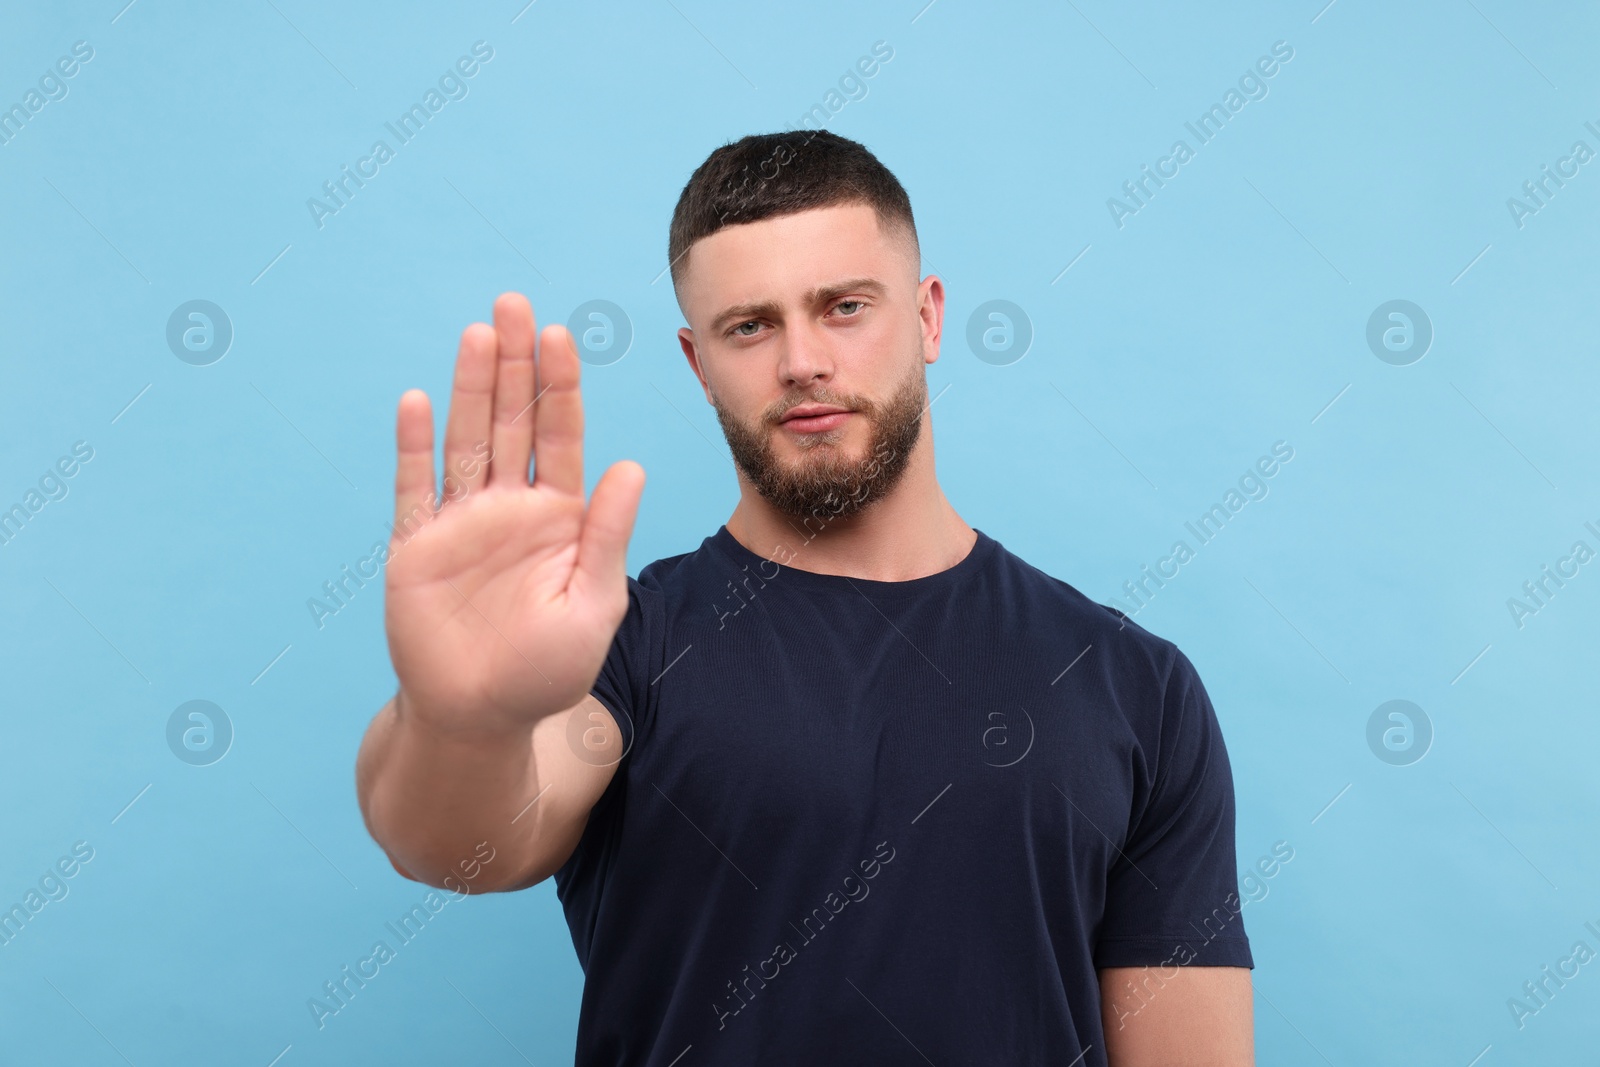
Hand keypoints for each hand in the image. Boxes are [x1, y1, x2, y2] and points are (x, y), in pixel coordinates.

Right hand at [383, 293, 643, 738]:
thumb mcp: (594, 603)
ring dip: (471, 387)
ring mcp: (461, 523)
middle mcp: (509, 508)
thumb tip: (632, 465)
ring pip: (466, 439)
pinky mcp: (416, 547)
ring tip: (479, 333)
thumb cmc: (547, 669)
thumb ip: (607, 535)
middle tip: (515, 304)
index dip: (561, 387)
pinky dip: (416, 446)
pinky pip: (415, 488)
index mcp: (559, 517)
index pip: (562, 436)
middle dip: (514, 365)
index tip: (563, 337)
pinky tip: (419, 400)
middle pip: (512, 421)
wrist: (480, 718)